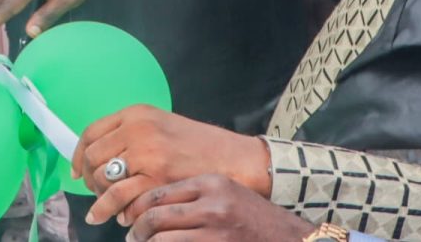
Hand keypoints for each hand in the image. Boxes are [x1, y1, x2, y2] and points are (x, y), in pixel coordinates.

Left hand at [74, 104, 271, 227]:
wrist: (231, 158)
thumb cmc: (198, 144)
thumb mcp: (161, 125)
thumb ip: (131, 134)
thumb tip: (100, 155)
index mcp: (136, 114)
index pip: (91, 133)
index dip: (79, 155)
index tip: (78, 170)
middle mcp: (138, 130)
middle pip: (94, 158)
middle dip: (89, 180)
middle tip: (94, 193)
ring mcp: (148, 153)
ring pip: (105, 181)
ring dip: (100, 201)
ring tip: (100, 213)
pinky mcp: (158, 178)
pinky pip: (124, 198)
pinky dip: (118, 211)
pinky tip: (122, 217)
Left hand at [125, 174, 316, 240]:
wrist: (289, 237)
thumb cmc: (254, 216)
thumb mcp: (226, 193)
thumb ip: (194, 195)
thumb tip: (153, 206)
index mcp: (210, 183)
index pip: (158, 192)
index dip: (138, 207)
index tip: (131, 216)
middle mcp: (211, 204)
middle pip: (156, 216)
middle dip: (138, 229)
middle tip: (133, 236)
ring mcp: (214, 230)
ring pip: (161, 238)